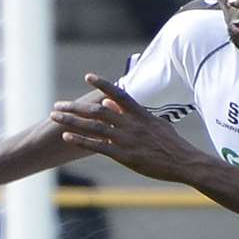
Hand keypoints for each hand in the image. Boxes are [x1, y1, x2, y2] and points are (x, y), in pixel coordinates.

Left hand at [51, 74, 206, 182]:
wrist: (184, 162)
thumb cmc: (170, 143)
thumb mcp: (154, 123)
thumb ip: (131, 112)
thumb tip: (108, 102)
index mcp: (140, 114)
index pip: (119, 93)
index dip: (103, 84)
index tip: (87, 76)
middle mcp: (130, 123)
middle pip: (97, 111)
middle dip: (75, 107)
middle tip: (57, 105)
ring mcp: (126, 139)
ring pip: (93, 127)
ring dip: (71, 121)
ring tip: (55, 117)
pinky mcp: (123, 155)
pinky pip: (97, 146)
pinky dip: (80, 140)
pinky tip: (66, 136)